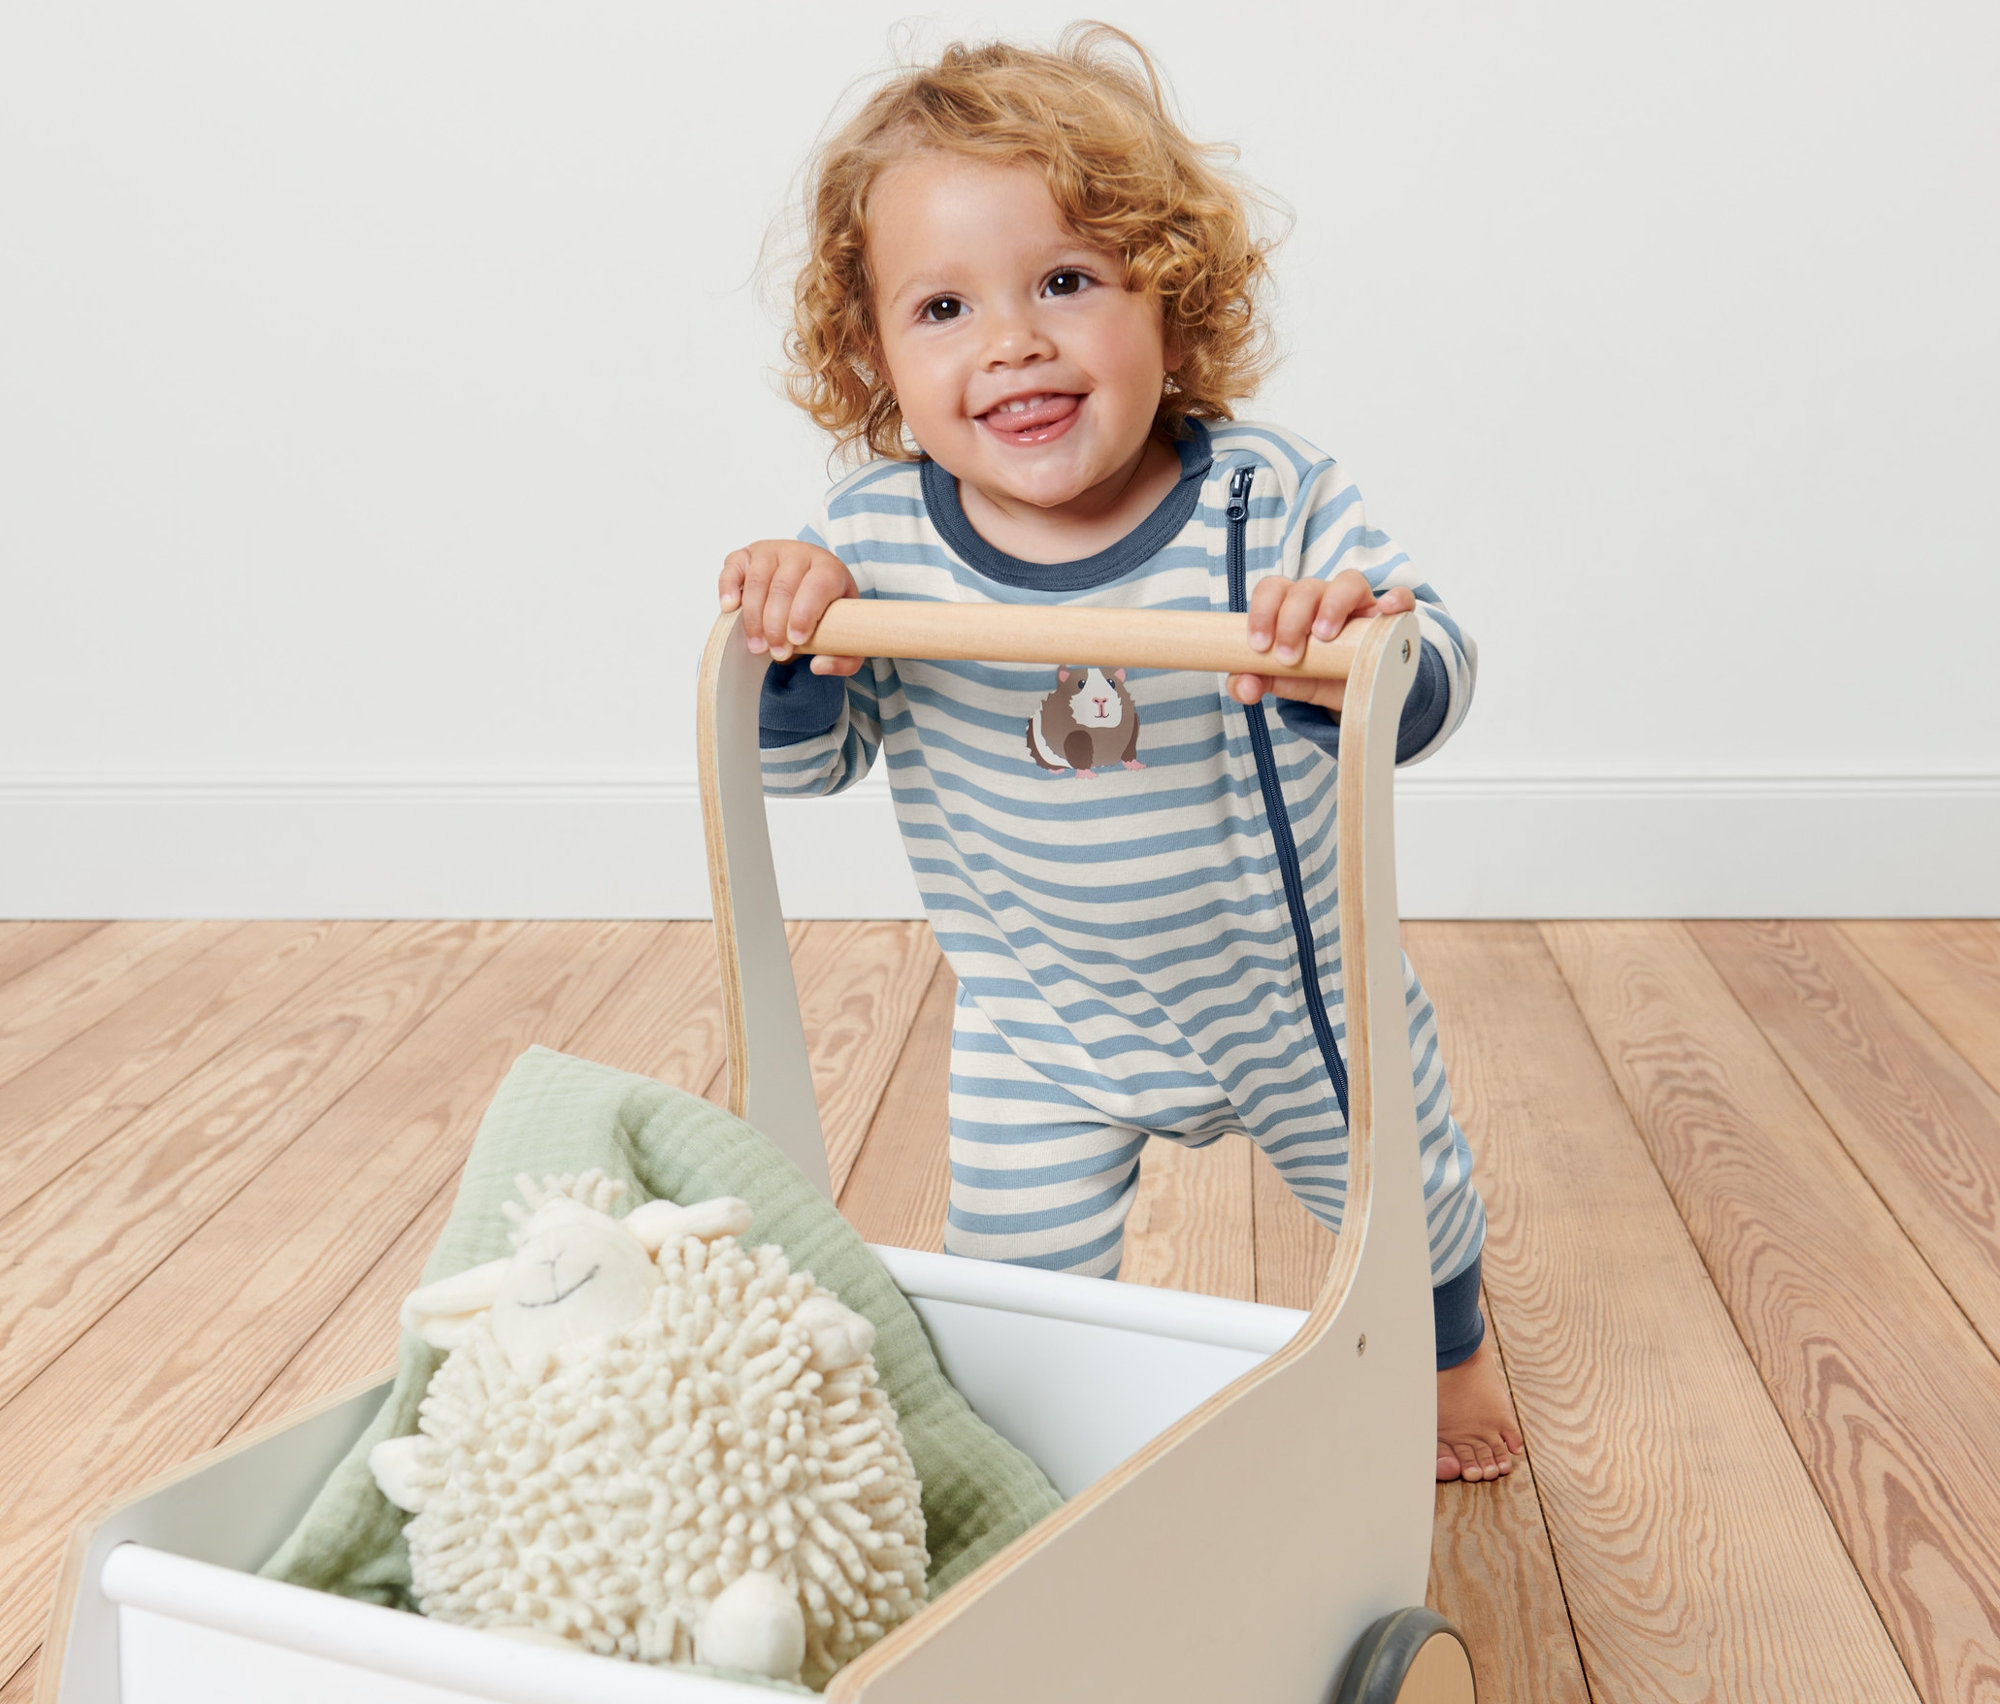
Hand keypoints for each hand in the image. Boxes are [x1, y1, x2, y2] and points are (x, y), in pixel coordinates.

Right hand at [718, 541, 863, 674]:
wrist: (811, 582)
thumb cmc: (828, 609)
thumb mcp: (846, 633)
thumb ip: (844, 658)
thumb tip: (818, 666)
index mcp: (829, 568)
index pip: (817, 586)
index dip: (804, 614)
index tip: (797, 641)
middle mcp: (799, 554)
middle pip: (783, 588)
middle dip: (776, 625)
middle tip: (777, 653)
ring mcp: (770, 552)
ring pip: (757, 582)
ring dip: (753, 618)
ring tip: (757, 646)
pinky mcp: (746, 556)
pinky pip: (732, 568)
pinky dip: (728, 587)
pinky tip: (729, 608)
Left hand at [1227, 570, 1415, 711]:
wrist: (1357, 693)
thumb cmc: (1317, 675)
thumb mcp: (1285, 680)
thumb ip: (1257, 680)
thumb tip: (1243, 685)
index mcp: (1292, 607)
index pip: (1273, 589)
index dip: (1262, 612)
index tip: (1258, 646)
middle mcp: (1324, 598)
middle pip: (1306, 588)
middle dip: (1291, 619)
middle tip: (1288, 655)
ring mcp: (1360, 605)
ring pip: (1348, 582)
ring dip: (1332, 605)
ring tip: (1323, 636)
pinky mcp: (1391, 618)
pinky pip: (1401, 598)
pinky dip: (1396, 599)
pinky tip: (1386, 610)